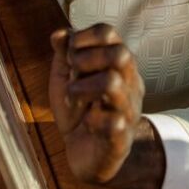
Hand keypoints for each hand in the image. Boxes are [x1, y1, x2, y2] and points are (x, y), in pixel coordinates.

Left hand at [49, 23, 144, 183]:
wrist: (89, 156)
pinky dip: (92, 121)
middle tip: (73, 76)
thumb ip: (63, 55)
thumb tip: (59, 33)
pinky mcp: (122, 137)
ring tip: (73, 99)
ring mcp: (129, 109)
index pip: (108, 32)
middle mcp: (129, 82)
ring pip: (112, 83)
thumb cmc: (80, 111)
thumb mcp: (66, 80)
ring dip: (82, 89)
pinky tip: (87, 124)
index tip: (69, 55)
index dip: (82, 38)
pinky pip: (113, 122)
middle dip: (86, 60)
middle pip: (120, 53)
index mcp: (116, 64)